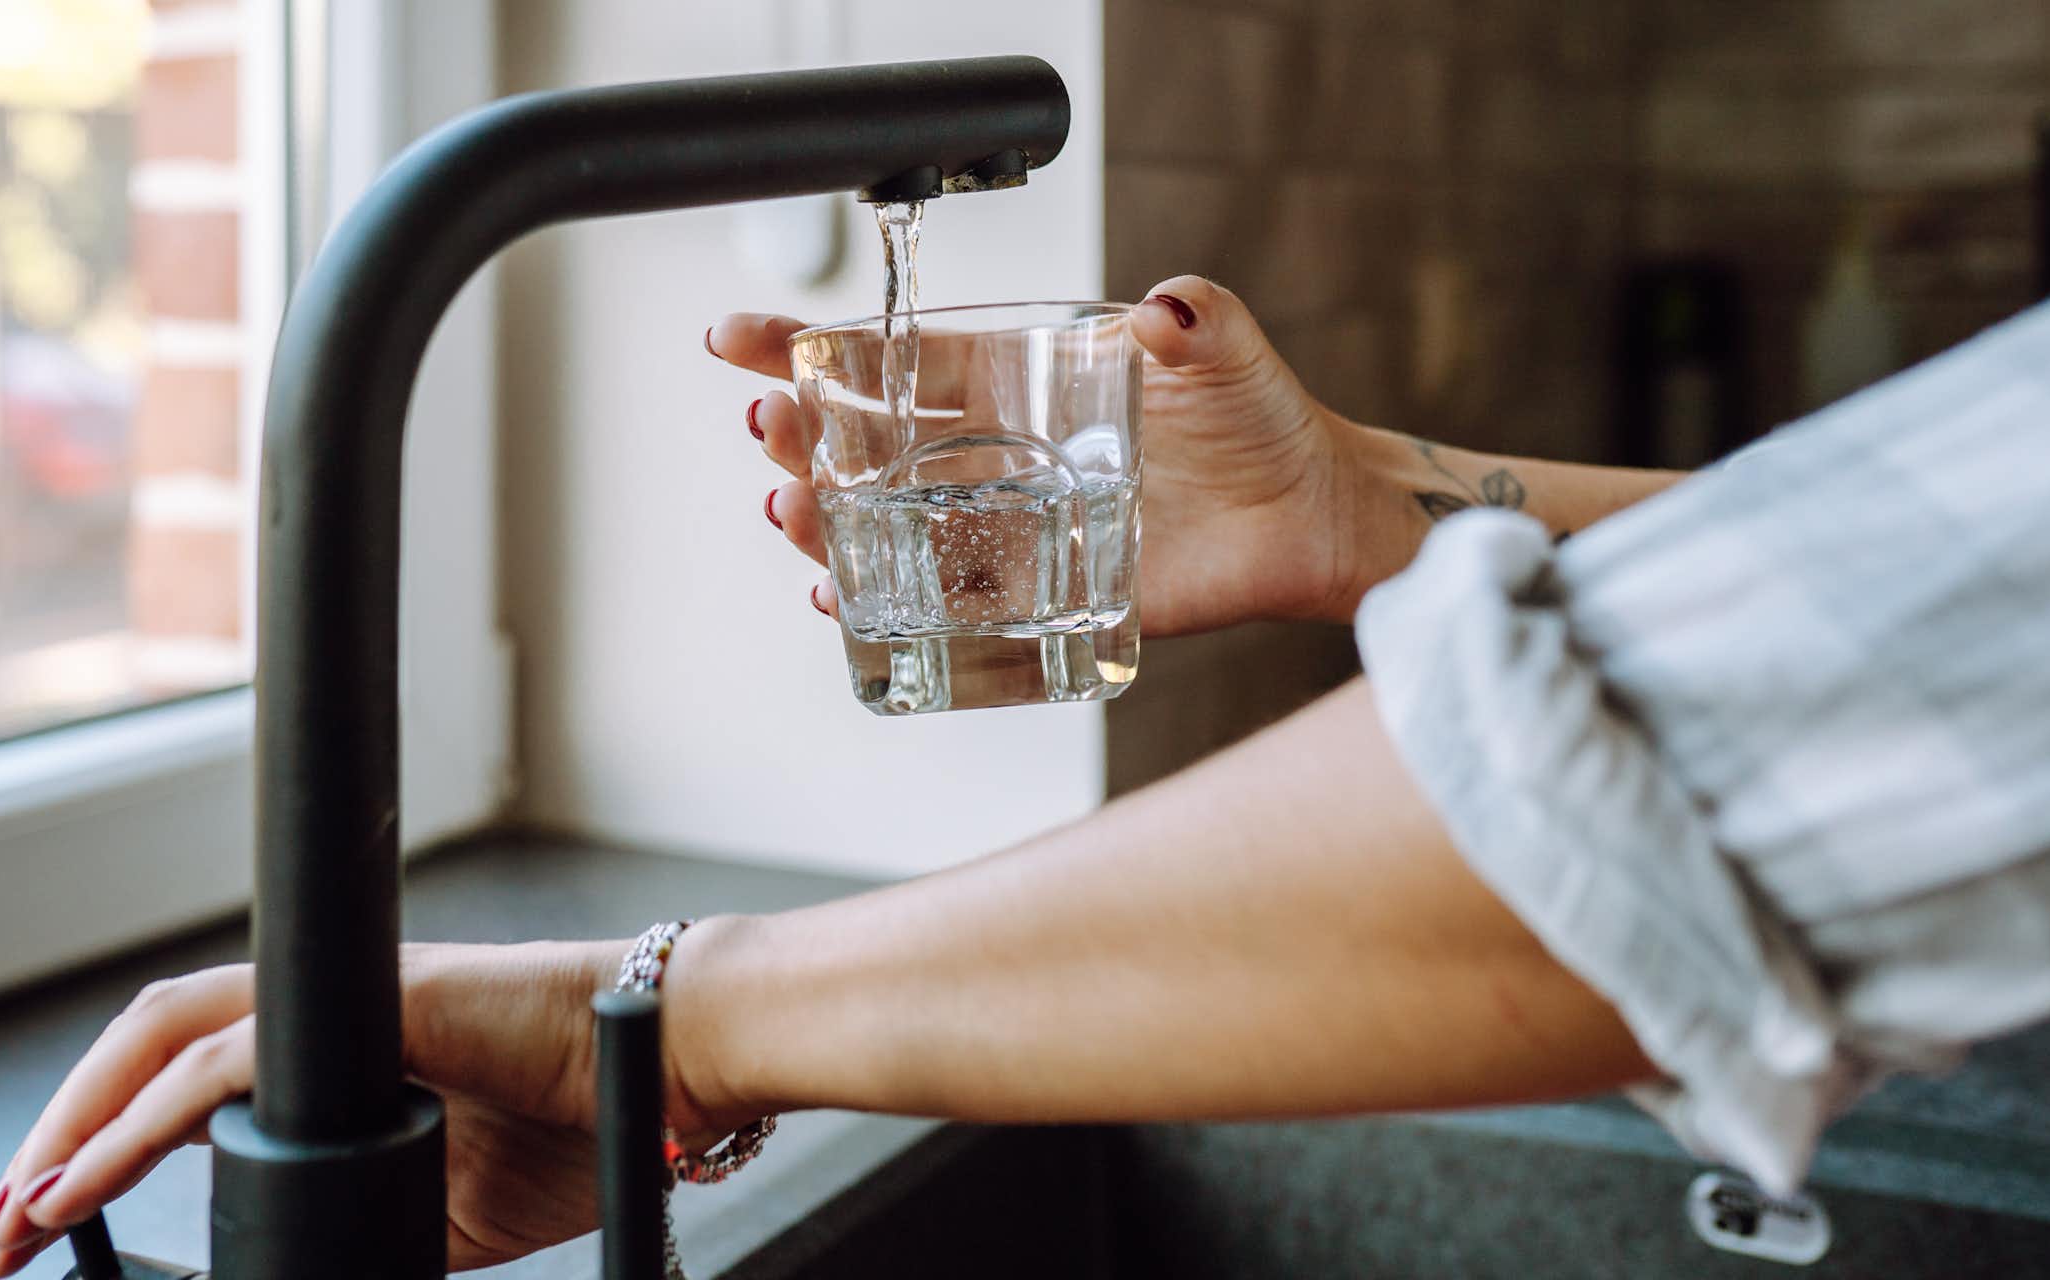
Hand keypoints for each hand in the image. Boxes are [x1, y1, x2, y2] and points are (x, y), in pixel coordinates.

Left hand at [0, 941, 751, 1274]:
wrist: (667, 1069)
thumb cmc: (573, 1120)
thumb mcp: (431, 1209)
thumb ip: (346, 1224)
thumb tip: (273, 1266)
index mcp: (324, 1052)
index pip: (173, 1077)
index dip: (90, 1143)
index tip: (30, 1230)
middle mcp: (315, 1012)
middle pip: (137, 1048)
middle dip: (46, 1142)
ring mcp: (339, 1005)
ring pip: (157, 1041)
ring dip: (66, 1131)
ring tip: (9, 1221)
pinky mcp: (370, 1010)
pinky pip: (220, 1067)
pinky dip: (131, 1130)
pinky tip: (74, 1188)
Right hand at [708, 275, 1419, 634]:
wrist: (1309, 513)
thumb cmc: (1261, 419)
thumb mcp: (1226, 349)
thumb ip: (1198, 318)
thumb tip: (1168, 306)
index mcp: (1016, 381)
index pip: (896, 359)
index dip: (812, 346)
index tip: (740, 339)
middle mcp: (996, 454)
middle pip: (869, 444)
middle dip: (802, 434)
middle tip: (765, 426)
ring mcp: (1009, 525)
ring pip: (889, 523)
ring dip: (825, 518)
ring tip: (788, 509)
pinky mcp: (1039, 593)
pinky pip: (945, 602)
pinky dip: (887, 601)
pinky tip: (840, 592)